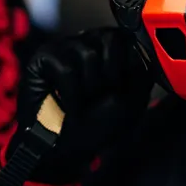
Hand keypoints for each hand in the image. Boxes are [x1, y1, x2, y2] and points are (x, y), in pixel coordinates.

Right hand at [0, 29, 150, 185]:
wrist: (67, 149)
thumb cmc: (97, 126)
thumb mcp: (132, 100)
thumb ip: (141, 71)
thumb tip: (141, 48)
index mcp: (108, 50)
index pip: (126, 36)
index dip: (127, 66)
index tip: (119, 89)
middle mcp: (86, 43)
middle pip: (110, 38)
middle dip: (110, 77)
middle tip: (99, 97)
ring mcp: (64, 48)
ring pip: (89, 54)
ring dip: (90, 88)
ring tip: (81, 102)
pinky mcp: (43, 59)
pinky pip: (66, 67)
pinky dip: (71, 93)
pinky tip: (66, 104)